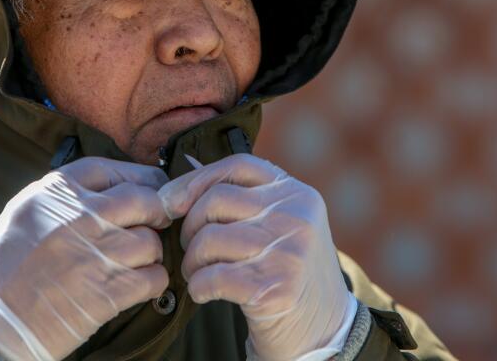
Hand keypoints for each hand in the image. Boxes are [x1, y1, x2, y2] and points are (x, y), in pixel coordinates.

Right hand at [0, 157, 171, 360]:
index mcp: (55, 193)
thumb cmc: (1, 270)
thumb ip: (66, 196)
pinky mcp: (108, 293)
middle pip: (143, 200)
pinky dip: (153, 281)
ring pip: (152, 241)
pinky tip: (139, 284)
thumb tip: (115, 188)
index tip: (149, 186)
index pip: (111, 169)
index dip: (138, 177)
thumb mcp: (25, 213)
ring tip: (136, 261)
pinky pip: (154, 277)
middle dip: (156, 211)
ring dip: (151, 252)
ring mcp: (96, 255)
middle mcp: (79, 217)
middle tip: (156, 222)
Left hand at [158, 154, 354, 359]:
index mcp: (297, 193)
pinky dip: (198, 286)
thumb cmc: (288, 273)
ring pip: (210, 239)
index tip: (172, 201)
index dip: (197, 179)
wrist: (323, 330)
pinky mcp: (275, 288)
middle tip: (191, 249)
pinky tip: (205, 292)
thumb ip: (243, 197)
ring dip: (192, 261)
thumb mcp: (281, 225)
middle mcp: (296, 216)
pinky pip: (212, 276)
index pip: (238, 165)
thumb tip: (187, 166)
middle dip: (190, 226)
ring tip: (198, 273)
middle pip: (216, 200)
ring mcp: (288, 251)